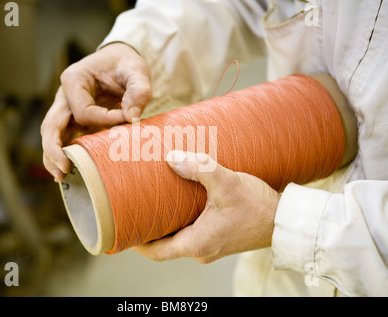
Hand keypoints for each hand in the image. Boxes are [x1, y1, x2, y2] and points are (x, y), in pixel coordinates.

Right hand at [40, 42, 151, 180]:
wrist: (121, 62)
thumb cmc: (126, 64)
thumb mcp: (136, 71)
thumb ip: (138, 91)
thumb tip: (132, 118)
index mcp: (75, 79)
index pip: (84, 111)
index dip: (105, 121)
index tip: (126, 120)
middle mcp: (65, 95)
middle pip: (52, 125)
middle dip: (55, 148)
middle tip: (64, 169)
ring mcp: (66, 108)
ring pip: (52, 135)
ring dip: (54, 156)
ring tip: (61, 176)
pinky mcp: (73, 119)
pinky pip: (63, 138)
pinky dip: (63, 153)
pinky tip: (67, 170)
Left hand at [133, 151, 280, 263]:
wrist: (286, 220)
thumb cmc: (258, 206)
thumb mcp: (227, 183)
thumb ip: (199, 168)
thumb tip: (171, 157)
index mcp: (197, 243)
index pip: (156, 252)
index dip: (136, 243)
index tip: (123, 228)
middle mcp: (202, 249)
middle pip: (165, 245)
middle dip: (150, 229)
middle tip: (136, 208)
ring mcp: (212, 246)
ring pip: (179, 238)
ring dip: (167, 224)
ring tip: (156, 202)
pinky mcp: (220, 238)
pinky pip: (193, 233)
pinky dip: (182, 221)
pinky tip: (182, 203)